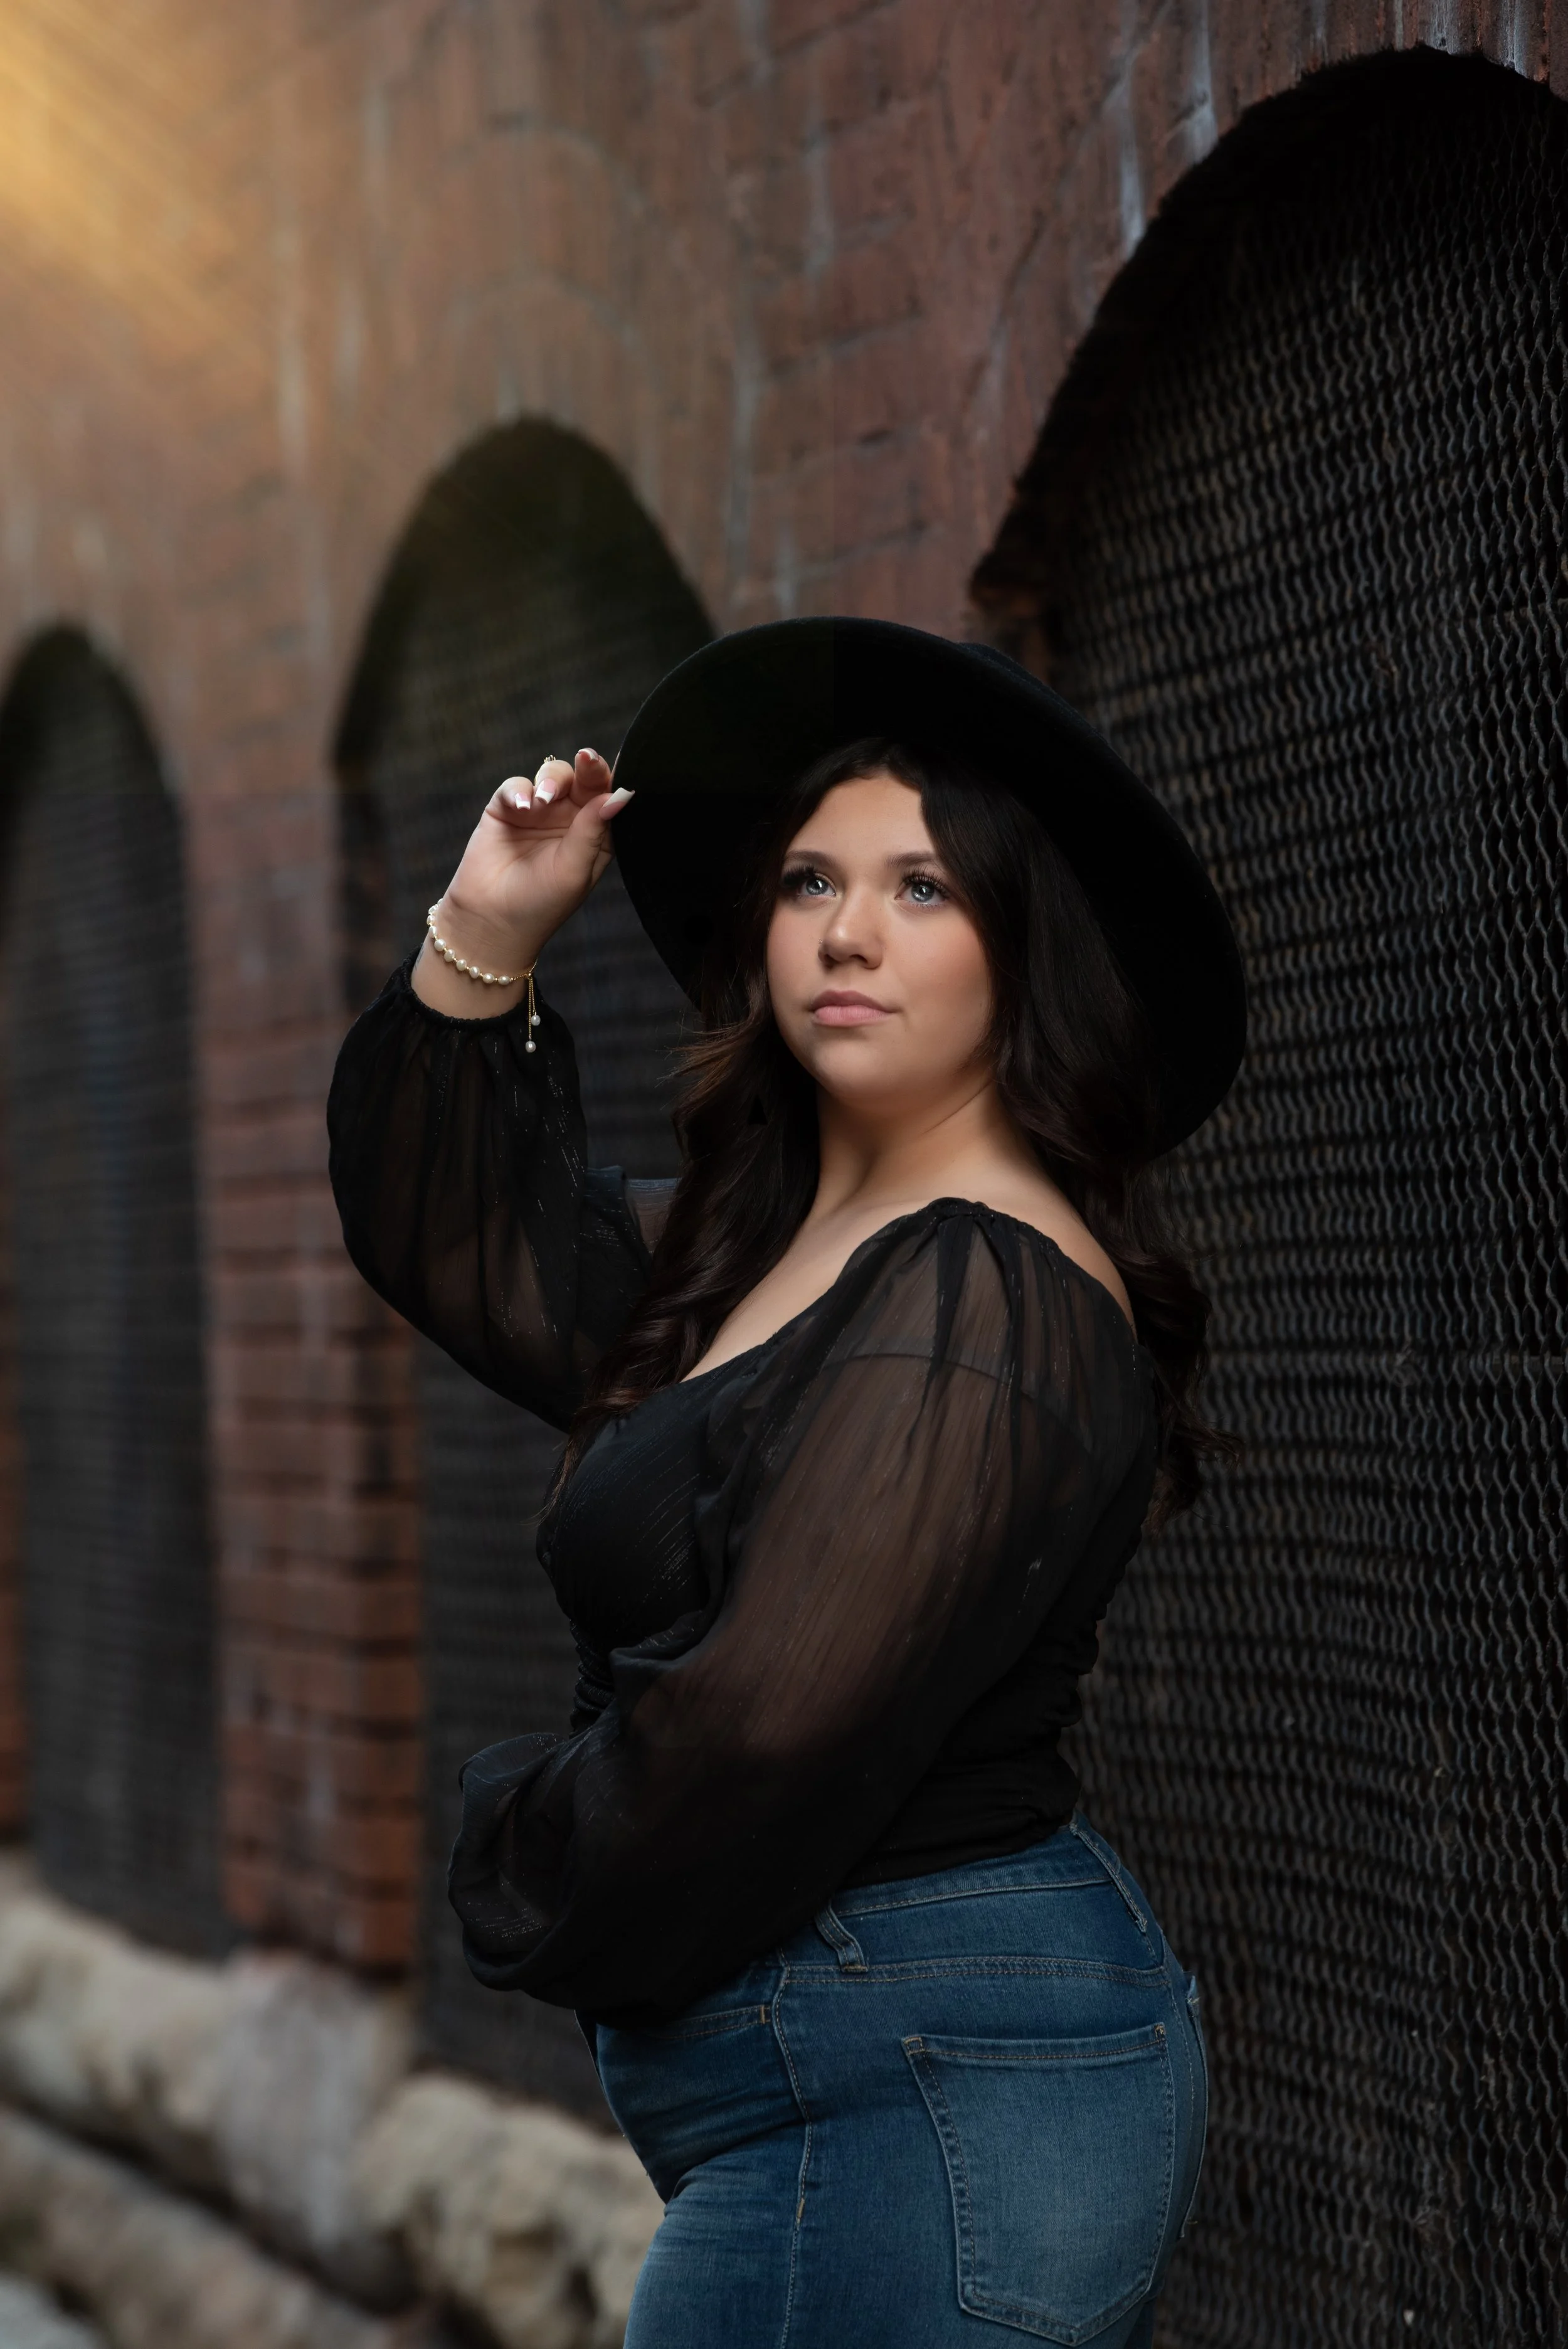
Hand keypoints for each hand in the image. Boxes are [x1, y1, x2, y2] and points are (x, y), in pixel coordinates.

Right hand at [413, 750, 631, 1012]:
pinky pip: (515, 786)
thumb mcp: (574, 870)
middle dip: (586, 768)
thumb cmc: (541, 903)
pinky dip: (518, 790)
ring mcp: (538, 811)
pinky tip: (521, 807)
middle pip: (583, 780)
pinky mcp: (506, 809)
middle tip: (585, 760)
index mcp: (595, 834)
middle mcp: (570, 819)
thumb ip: (593, 831)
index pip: (608, 798)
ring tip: (544, 801)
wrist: (492, 920)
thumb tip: (618, 796)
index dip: (611, 779)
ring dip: (551, 780)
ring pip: (552, 775)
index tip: (612, 766)